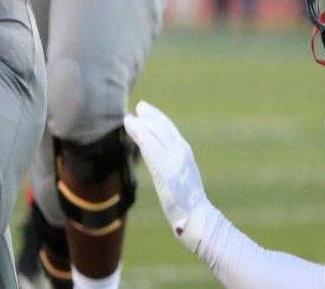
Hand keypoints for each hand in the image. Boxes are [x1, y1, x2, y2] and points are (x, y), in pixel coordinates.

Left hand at [123, 100, 209, 255]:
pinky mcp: (165, 170)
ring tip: (128, 119)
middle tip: (137, 108)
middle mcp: (181, 150)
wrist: (195, 215)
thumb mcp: (182, 175)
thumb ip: (172, 162)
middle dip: (149, 116)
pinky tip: (133, 129)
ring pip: (155, 134)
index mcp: (185, 151)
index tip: (145, 110)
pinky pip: (151, 147)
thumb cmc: (188, 200)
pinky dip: (141, 135)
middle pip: (162, 127)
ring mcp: (173, 159)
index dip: (156, 117)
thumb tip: (159, 158)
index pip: (169, 128)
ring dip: (140, 124)